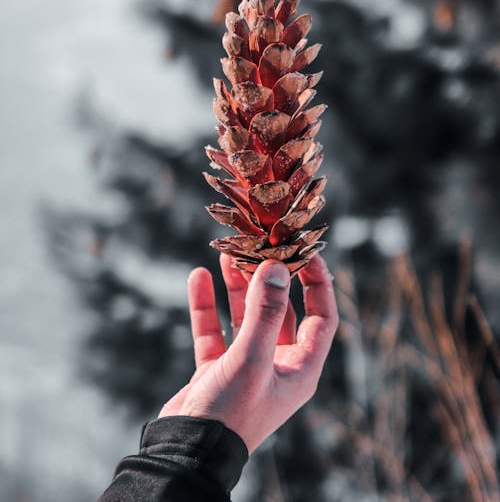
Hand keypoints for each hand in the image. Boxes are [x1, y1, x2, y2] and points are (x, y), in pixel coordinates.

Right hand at [158, 254, 337, 453]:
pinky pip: (214, 330)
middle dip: (268, 279)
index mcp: (300, 368)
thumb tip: (276, 267)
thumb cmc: (230, 413)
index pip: (321, 316)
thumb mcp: (252, 359)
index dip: (318, 283)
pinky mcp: (217, 368)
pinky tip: (198, 278)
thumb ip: (264, 312)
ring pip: (245, 316)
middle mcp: (277, 364)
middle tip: (258, 247)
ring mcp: (246, 366)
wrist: (186, 454)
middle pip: (280, 310)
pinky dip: (207, 306)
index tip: (304, 251)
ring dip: (237, 287)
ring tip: (227, 255)